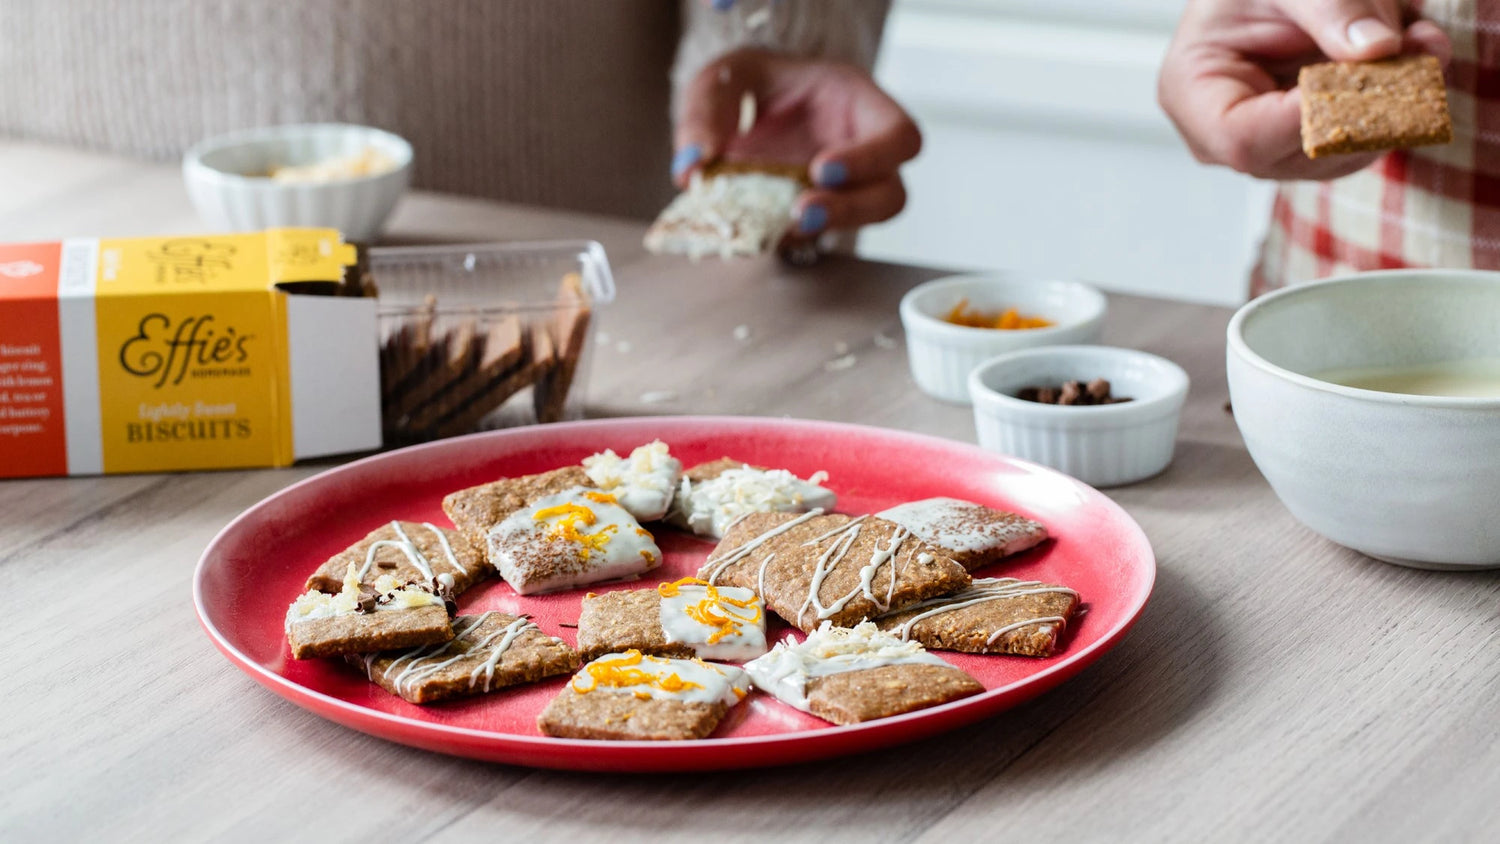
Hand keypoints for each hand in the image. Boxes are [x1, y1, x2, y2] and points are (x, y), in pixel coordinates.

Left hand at [673, 48, 920, 241]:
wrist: (741, 105)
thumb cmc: (750, 81)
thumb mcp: (725, 77)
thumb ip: (706, 112)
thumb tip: (691, 166)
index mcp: (857, 105)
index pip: (900, 136)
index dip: (873, 157)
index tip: (822, 167)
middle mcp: (863, 153)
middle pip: (891, 193)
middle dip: (852, 207)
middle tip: (801, 209)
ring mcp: (844, 190)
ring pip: (861, 224)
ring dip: (827, 229)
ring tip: (784, 228)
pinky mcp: (816, 217)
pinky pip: (816, 237)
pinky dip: (788, 239)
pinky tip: (758, 235)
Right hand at [1158, 0, 1451, 180]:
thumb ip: (1330, 8)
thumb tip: (1379, 48)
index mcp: (1192, 91)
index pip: (1243, 138)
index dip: (1308, 118)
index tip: (1366, 76)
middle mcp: (1224, 134)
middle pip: (1300, 154)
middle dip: (1370, 104)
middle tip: (1418, 48)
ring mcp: (1269, 145)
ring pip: (1343, 154)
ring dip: (1395, 102)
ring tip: (1419, 42)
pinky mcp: (1310, 143)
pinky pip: (1362, 142)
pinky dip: (1400, 102)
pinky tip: (1412, 56)